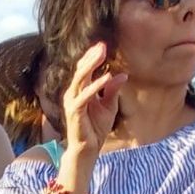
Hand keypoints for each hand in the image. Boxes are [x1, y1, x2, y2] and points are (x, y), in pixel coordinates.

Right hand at [61, 42, 124, 167]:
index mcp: (80, 91)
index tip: (103, 45)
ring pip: (80, 79)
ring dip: (91, 66)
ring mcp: (72, 102)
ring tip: (101, 54)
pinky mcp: (75, 112)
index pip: (84, 69)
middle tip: (102, 45)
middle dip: (91, 57)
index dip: (92, 57)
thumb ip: (112, 90)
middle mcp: (73, 94)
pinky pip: (85, 96)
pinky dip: (95, 86)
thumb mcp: (109, 106)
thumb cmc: (96, 128)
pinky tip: (107, 76)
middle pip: (81, 70)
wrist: (88, 148)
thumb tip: (122, 75)